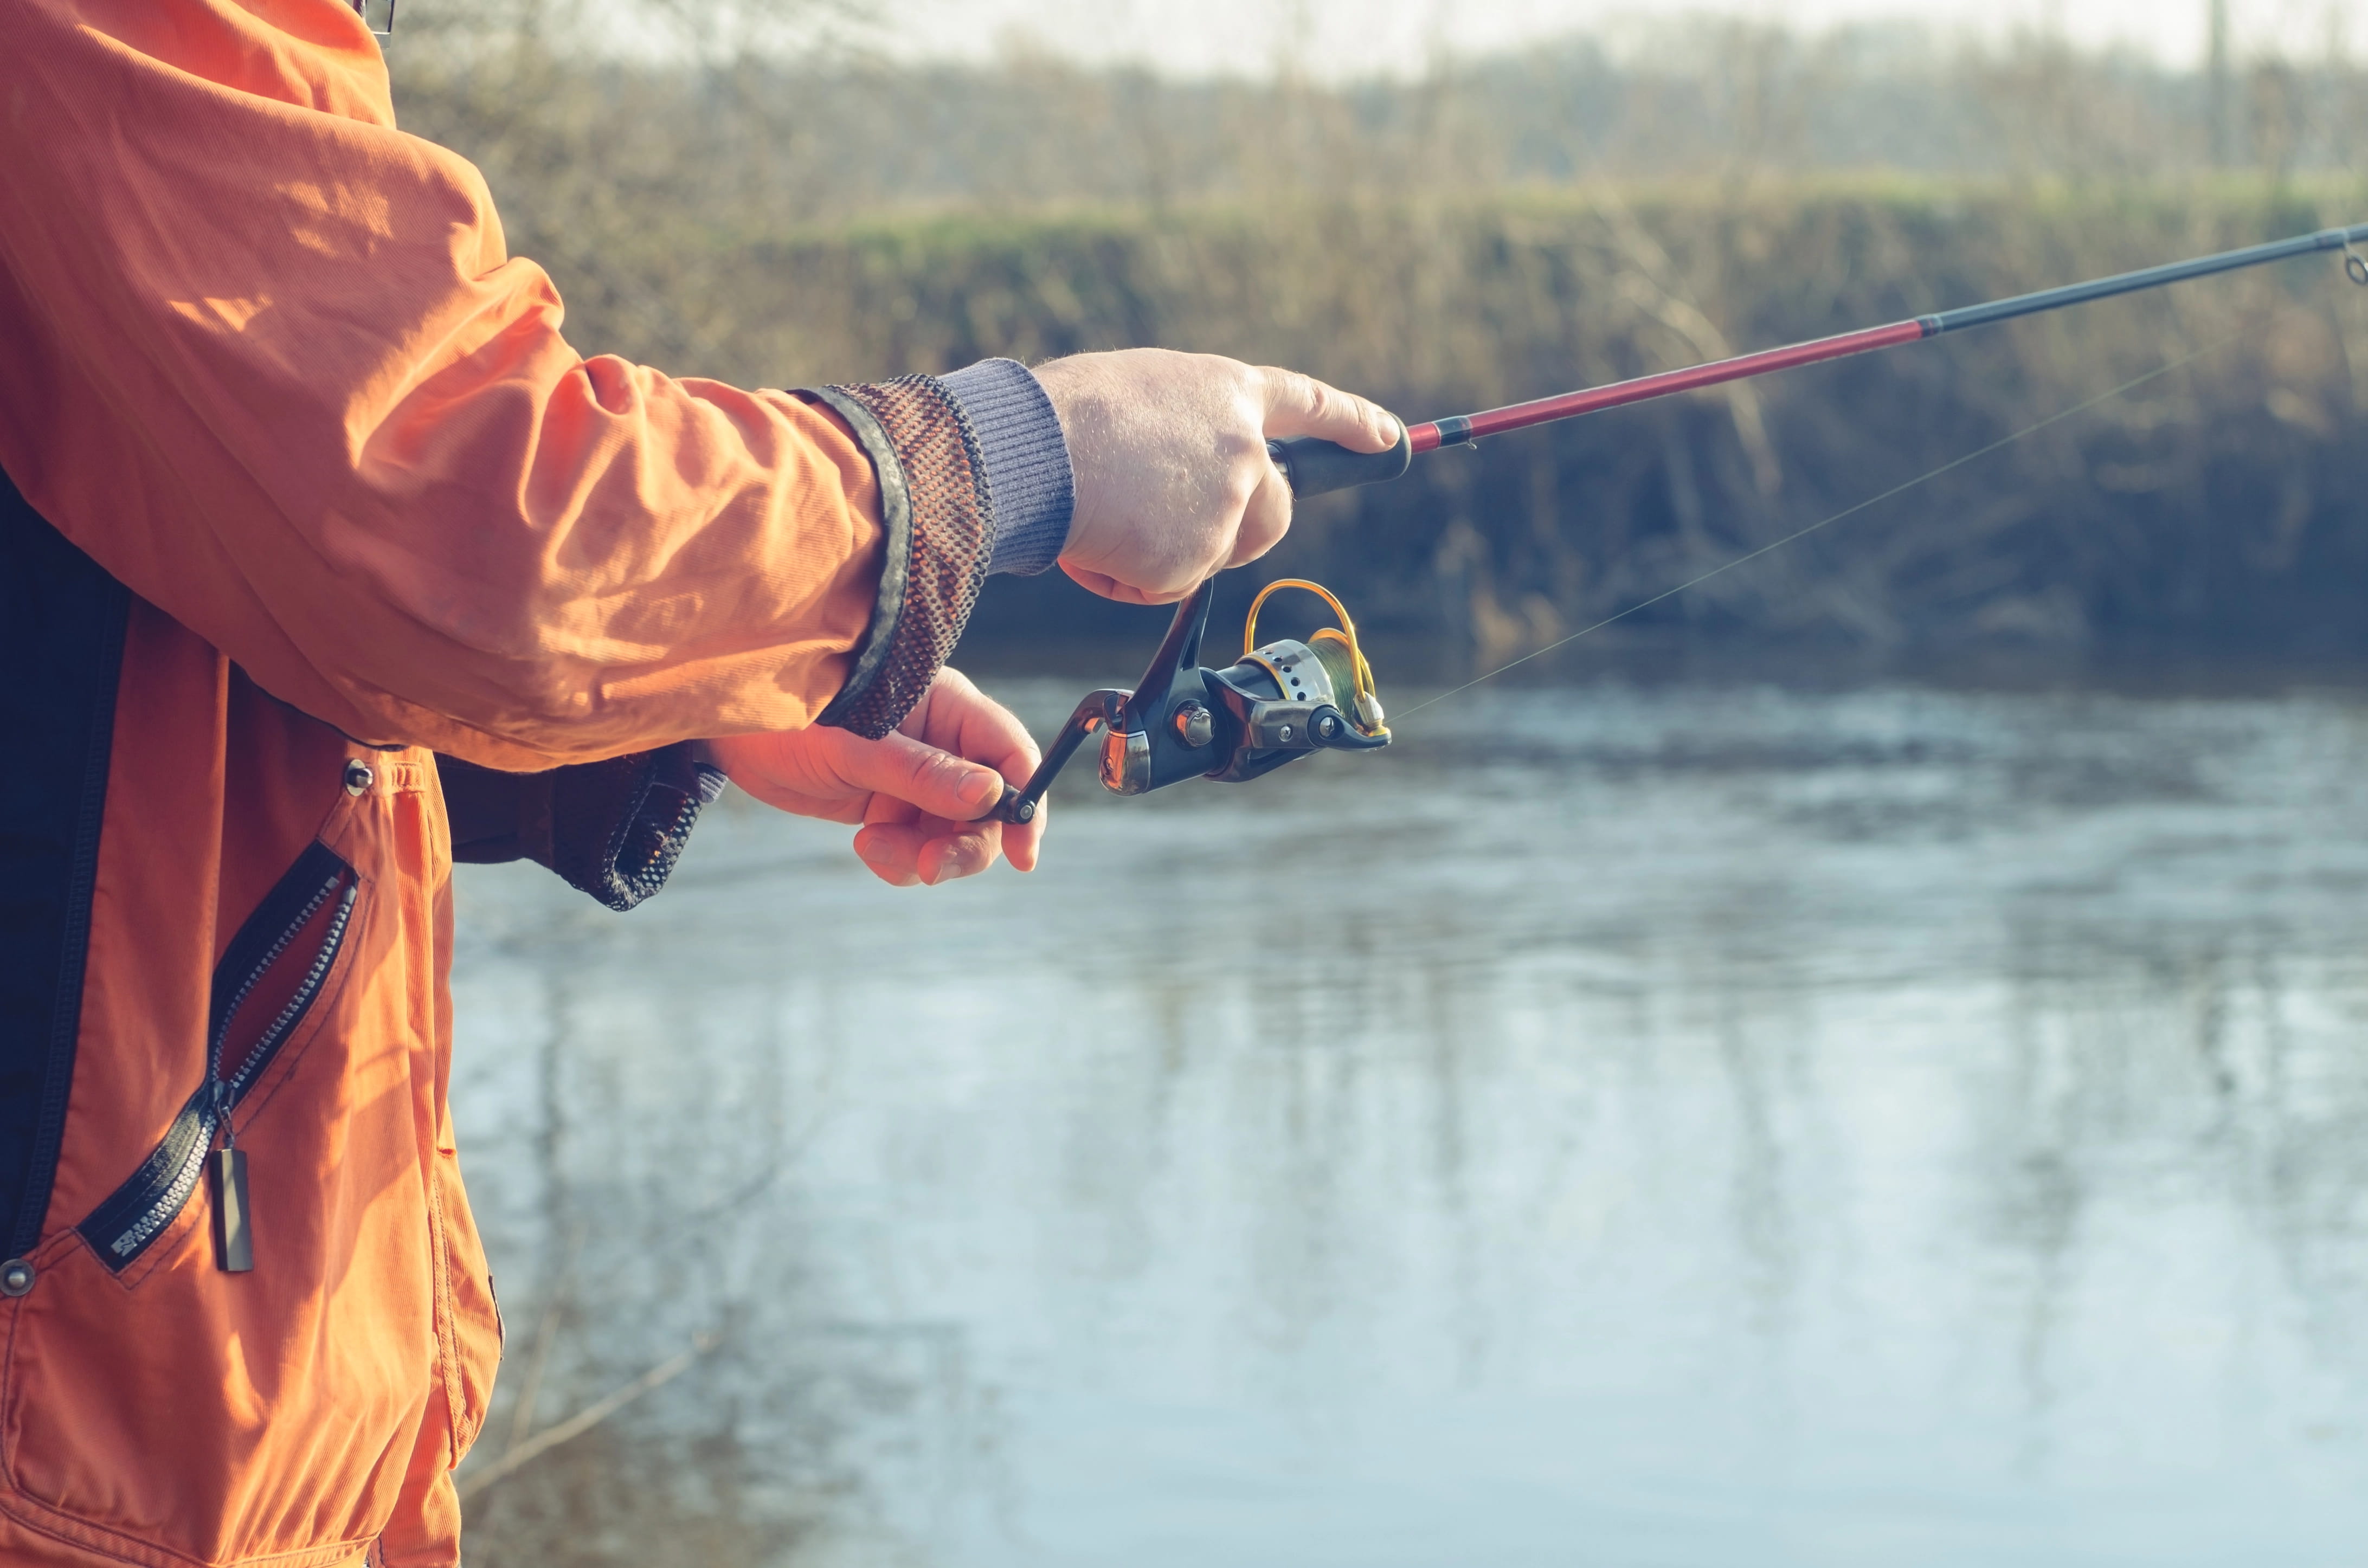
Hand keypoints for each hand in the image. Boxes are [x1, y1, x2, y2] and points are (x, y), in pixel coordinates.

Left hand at [703, 667, 1043, 886]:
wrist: (730, 730)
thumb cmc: (790, 714)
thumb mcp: (858, 746)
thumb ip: (924, 773)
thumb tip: (991, 795)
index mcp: (948, 707)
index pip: (1011, 754)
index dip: (1027, 802)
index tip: (1023, 854)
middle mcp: (942, 743)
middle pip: (987, 808)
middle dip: (964, 845)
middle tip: (929, 868)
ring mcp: (915, 777)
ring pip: (951, 835)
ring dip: (923, 857)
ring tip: (873, 848)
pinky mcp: (888, 805)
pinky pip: (916, 848)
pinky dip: (898, 860)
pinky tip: (865, 846)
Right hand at [1033, 348, 1399, 604]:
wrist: (1032, 451)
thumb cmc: (1063, 415)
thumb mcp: (1139, 395)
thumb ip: (1182, 430)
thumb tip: (1174, 477)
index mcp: (1227, 393)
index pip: (1309, 405)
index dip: (1351, 422)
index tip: (1389, 438)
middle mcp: (1243, 447)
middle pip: (1275, 512)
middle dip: (1238, 532)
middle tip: (1172, 530)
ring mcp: (1226, 503)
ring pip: (1216, 555)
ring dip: (1169, 555)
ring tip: (1110, 520)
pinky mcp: (1196, 556)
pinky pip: (1165, 585)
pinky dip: (1127, 577)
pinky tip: (1095, 542)